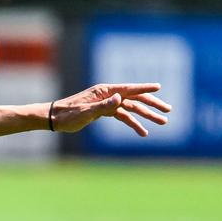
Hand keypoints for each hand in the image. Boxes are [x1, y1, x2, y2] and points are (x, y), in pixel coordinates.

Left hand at [50, 83, 172, 137]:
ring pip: (131, 108)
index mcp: (104, 91)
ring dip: (146, 116)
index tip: (158, 87)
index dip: (144, 88)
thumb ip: (104, 106)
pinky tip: (143, 132)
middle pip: (134, 98)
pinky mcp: (103, 112)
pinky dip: (132, 123)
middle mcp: (108, 95)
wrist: (53, 119)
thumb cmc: (67, 115)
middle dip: (152, 105)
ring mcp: (106, 103)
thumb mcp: (86, 112)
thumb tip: (120, 97)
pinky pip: (122, 116)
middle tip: (168, 111)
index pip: (128, 89)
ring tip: (162, 122)